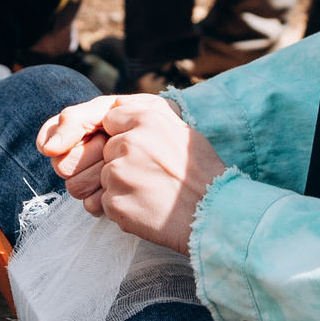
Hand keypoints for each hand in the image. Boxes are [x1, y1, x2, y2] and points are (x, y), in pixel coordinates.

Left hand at [36, 94, 228, 253]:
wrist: (213, 214)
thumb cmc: (203, 173)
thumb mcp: (181, 131)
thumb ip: (148, 116)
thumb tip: (119, 106)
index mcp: (147, 120)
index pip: (112, 118)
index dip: (124, 133)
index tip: (142, 150)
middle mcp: (129, 143)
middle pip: (107, 149)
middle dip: (122, 161)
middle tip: (152, 175)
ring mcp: (118, 174)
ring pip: (106, 176)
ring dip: (122, 185)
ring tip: (152, 193)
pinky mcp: (114, 203)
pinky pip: (107, 201)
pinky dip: (123, 206)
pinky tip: (147, 208)